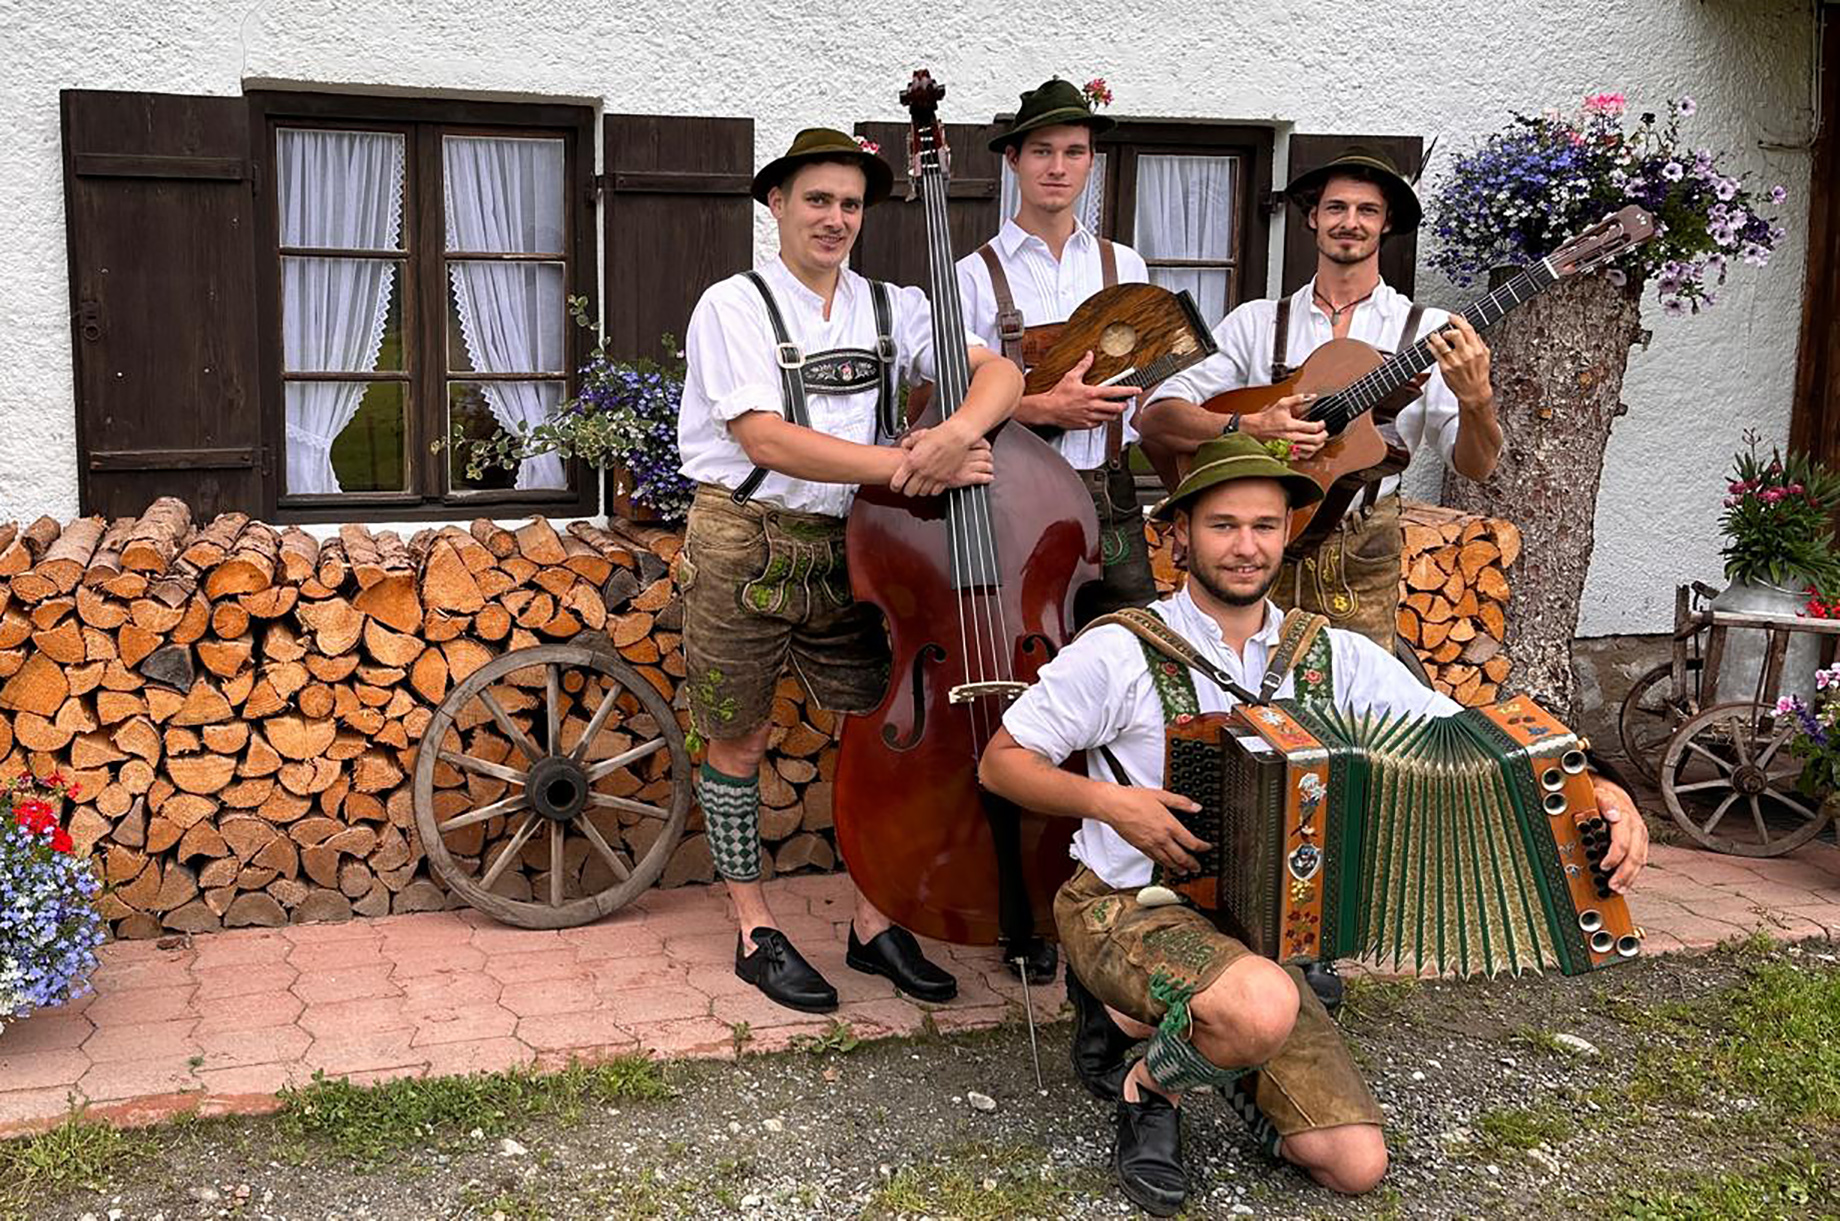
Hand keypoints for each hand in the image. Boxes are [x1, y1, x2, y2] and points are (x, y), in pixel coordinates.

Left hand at [891, 430, 991, 495]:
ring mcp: (934, 477)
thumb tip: (905, 445)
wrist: (956, 437)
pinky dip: (932, 490)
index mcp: (912, 462)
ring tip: (920, 485)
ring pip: (922, 493)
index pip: (897, 482)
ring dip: (920, 490)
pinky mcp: (945, 479)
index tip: (895, 486)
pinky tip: (931, 484)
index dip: (894, 486)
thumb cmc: (939, 435)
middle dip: (907, 490)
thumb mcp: (919, 436)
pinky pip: (935, 492)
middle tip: (908, 487)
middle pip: (909, 491)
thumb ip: (909, 442)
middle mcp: (922, 472)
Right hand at [1037, 351, 1138, 430]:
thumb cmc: (1058, 394)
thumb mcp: (1071, 377)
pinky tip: (1100, 415)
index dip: (1129, 391)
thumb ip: (1083, 366)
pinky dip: (1102, 420)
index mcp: (1092, 393)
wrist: (1048, 409)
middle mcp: (1093, 406)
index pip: (1116, 392)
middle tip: (1125, 402)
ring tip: (1114, 408)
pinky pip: (1099, 424)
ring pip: (1110, 417)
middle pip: (1117, 408)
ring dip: (1114, 413)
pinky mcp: (1085, 424)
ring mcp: (1090, 416)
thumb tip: (1089, 355)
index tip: (1137, 390)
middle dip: (1124, 405)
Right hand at [1096, 784, 1211, 874]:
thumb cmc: (1134, 799)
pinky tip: (1166, 865)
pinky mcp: (1141, 848)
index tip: (1207, 848)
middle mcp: (1161, 839)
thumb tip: (1196, 807)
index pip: (1191, 842)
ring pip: (1169, 862)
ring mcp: (1151, 845)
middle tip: (1198, 868)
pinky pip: (1156, 860)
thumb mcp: (1162, 795)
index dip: (1202, 847)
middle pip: (1182, 857)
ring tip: (1185, 872)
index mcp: (1169, 826)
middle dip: (1193, 864)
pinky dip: (1164, 865)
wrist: (1114, 806)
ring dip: (1179, 869)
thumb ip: (1181, 802)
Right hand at [1234, 392, 1328, 458]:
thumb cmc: (1269, 417)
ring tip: (1320, 439)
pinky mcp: (1288, 452)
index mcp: (1291, 425)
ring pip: (1311, 450)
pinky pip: (1304, 456)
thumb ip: (1298, 399)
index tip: (1322, 423)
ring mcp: (1290, 447)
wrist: (1256, 429)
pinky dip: (1311, 452)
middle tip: (1324, 432)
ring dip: (1319, 445)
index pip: (1313, 428)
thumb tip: (1312, 396)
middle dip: (1324, 435)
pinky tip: (1311, 446)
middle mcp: (1291, 437)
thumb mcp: (1283, 403)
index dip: (1322, 425)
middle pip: (1315, 440)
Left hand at [1427, 314, 1492, 405]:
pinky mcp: (1445, 368)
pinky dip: (1431, 347)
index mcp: (1477, 350)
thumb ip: (1479, 343)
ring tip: (1434, 335)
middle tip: (1444, 329)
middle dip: (1447, 329)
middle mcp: (1466, 354)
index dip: (1458, 320)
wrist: (1474, 392)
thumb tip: (1473, 332)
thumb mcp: (1485, 356)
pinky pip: (1435, 354)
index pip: (1467, 329)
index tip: (1452, 317)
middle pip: (1454, 334)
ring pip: (1442, 344)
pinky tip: (1430, 344)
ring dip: (1436, 337)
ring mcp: (1455, 362)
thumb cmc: (1479, 375)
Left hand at [1591, 776, 1649, 892]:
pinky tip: (1625, 883)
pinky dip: (1632, 874)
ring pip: (1640, 861)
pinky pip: (1640, 862)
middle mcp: (1636, 829)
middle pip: (1635, 856)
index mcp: (1626, 818)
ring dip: (1629, 877)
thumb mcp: (1599, 794)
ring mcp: (1640, 838)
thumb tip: (1613, 813)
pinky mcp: (1641, 845)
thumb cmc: (1604, 797)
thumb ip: (1605, 802)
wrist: (1616, 795)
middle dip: (1624, 873)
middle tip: (1612, 885)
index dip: (1614, 856)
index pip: (1623, 841)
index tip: (1604, 866)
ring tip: (1618, 888)